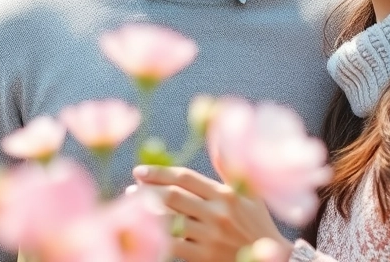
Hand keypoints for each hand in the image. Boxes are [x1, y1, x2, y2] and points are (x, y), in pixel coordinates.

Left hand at [132, 165, 291, 261]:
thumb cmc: (258, 225)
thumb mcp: (252, 195)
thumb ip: (230, 169)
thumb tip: (217, 139)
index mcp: (226, 194)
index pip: (185, 177)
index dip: (159, 172)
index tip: (139, 171)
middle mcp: (218, 213)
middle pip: (172, 197)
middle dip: (147, 191)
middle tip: (131, 189)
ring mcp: (211, 237)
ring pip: (169, 220)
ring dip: (147, 213)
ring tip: (133, 208)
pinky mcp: (205, 258)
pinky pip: (173, 246)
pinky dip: (157, 238)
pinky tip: (146, 232)